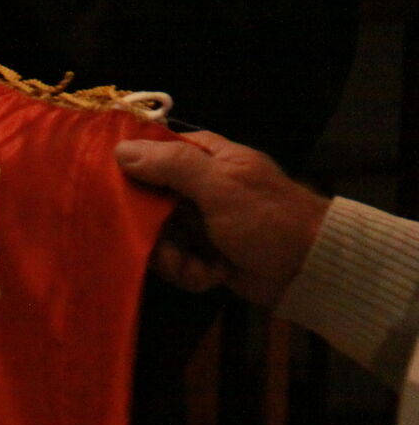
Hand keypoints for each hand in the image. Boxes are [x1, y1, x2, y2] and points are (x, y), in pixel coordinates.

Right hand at [115, 131, 330, 307]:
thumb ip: (173, 166)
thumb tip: (120, 149)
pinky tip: (216, 275)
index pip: (147, 154)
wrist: (307, 268)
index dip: (128, 174)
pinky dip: (192, 273)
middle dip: (154, 234)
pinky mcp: (198, 252)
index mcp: (202, 156)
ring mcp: (195, 220)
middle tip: (167, 247)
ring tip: (205, 267)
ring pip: (154, 239)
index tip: (116, 197)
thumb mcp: (221, 186)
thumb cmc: (268, 219)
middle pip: (143, 203)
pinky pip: (173, 262)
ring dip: (177, 260)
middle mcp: (193, 186)